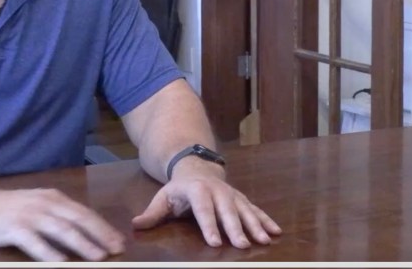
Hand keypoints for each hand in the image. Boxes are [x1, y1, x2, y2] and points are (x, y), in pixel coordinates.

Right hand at [0, 185, 126, 261]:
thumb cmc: (9, 207)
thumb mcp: (38, 204)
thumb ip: (58, 214)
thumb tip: (83, 228)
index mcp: (54, 198)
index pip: (84, 213)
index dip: (103, 227)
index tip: (119, 240)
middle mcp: (45, 204)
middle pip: (79, 219)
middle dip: (101, 235)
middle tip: (117, 249)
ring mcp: (30, 215)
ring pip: (62, 230)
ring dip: (83, 244)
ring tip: (98, 257)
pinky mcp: (14, 228)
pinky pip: (35, 242)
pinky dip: (50, 253)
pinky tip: (62, 263)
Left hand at [131, 159, 281, 247]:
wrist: (196, 166)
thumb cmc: (178, 189)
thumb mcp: (163, 197)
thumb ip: (152, 213)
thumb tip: (135, 224)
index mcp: (197, 190)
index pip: (203, 209)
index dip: (209, 225)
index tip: (214, 242)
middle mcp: (217, 191)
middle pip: (227, 211)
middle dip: (236, 228)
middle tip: (242, 245)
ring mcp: (231, 194)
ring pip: (245, 210)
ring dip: (256, 225)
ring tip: (264, 240)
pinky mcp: (241, 199)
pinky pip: (255, 209)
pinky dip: (266, 220)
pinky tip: (276, 232)